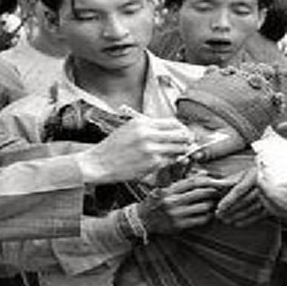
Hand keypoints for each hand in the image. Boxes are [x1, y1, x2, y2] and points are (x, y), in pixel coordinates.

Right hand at [77, 116, 192, 183]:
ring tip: (178, 153)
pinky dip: (171, 161)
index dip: (181, 128)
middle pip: (180, 134)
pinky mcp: (152, 163)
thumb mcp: (129, 128)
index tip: (182, 133)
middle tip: (187, 143)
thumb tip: (169, 130)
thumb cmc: (112, 148)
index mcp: (142, 123)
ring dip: (181, 151)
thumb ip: (149, 127)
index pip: (173, 122)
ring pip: (179, 148)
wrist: (99, 163)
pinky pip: (170, 160)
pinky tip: (166, 160)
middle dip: (186, 139)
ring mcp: (151, 149)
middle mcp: (148, 134)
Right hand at [138, 174, 230, 233]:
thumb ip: (184, 181)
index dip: (207, 180)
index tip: (215, 181)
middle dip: (213, 192)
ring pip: (202, 207)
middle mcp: (172, 201)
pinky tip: (209, 214)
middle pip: (200, 193)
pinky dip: (208, 216)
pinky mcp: (179, 226)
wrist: (142, 220)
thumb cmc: (156, 202)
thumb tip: (205, 174)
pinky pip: (200, 220)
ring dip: (212, 204)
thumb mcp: (166, 188)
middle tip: (219, 192)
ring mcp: (176, 214)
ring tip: (215, 202)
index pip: (192, 182)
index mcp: (169, 190)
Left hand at [215, 167, 267, 226]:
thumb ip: (230, 179)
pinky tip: (237, 223)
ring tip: (226, 220)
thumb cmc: (256, 174)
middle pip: (243, 201)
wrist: (276, 177)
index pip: (239, 190)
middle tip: (219, 215)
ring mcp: (269, 197)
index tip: (219, 207)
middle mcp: (263, 186)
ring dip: (236, 216)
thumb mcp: (244, 173)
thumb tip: (215, 184)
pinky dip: (247, 221)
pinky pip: (258, 216)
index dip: (228, 200)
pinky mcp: (272, 206)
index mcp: (254, 176)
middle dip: (230, 210)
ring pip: (250, 209)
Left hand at [256, 172, 286, 242]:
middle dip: (263, 187)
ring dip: (269, 196)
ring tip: (278, 188)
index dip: (261, 177)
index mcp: (280, 197)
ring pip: (268, 205)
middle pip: (262, 196)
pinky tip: (286, 200)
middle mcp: (277, 208)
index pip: (262, 185)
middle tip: (268, 179)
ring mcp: (281, 216)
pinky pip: (275, 211)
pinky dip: (276, 204)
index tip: (261, 172)